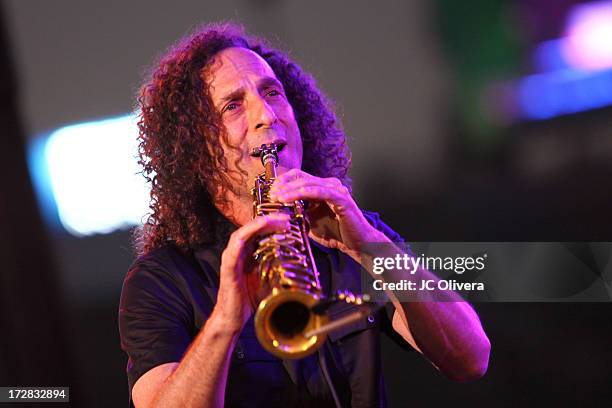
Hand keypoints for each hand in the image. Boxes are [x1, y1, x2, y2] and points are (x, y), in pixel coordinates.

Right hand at [215, 213, 291, 332]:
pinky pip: (235, 246)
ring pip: (243, 232)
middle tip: (286, 218)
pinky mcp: (228, 267)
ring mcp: (231, 258)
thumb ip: (278, 269)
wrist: (232, 318)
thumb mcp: (269, 280)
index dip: (272, 223)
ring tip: (276, 220)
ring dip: (260, 224)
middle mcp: (237, 253)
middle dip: (269, 220)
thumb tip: (299, 265)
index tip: (288, 221)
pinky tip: (258, 228)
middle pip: (252, 228)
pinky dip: (246, 234)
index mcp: (246, 254)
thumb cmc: (249, 300)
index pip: (257, 232)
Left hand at [269, 169, 386, 255]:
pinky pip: (319, 192)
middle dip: (283, 184)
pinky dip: (303, 194)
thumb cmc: (335, 233)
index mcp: (322, 188)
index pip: (299, 177)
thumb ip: (297, 212)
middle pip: (301, 176)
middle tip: (271, 194)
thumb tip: (278, 211)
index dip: (283, 181)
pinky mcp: (341, 198)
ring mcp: (336, 190)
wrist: (357, 244)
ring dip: (290, 189)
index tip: (270, 192)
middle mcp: (330, 185)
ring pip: (308, 183)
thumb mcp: (309, 221)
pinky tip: (290, 199)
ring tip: (277, 197)